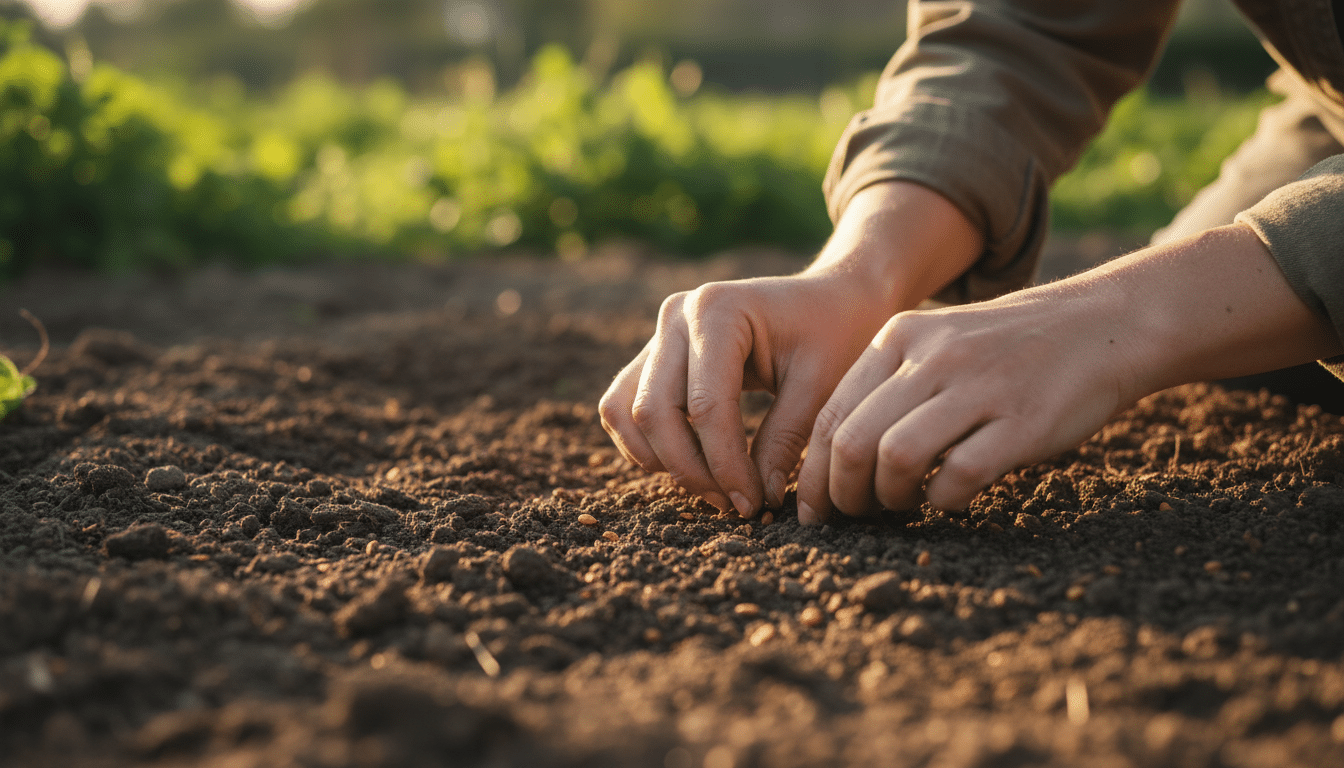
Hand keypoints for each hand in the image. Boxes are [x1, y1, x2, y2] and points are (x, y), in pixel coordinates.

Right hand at [600, 270, 895, 515]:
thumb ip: (785, 440)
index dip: (724, 464)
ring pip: (626, 412)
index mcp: (719, 310)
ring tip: (712, 488)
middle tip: (733, 504)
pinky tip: (692, 466)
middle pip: (654, 411)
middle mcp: (677, 315)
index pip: (705, 405)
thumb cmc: (833, 335)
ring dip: (660, 461)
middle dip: (690, 470)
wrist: (829, 300)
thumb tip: (756, 500)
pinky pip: (623, 407)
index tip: (752, 503)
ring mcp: (660, 333)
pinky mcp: (654, 355)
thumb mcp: (822, 385)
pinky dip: (645, 445)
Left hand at [796, 224, 1343, 522]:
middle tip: (850, 518)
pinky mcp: (1022, 420)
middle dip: (840, 493)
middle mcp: (933, 357)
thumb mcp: (938, 344)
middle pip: (854, 440)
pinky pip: (959, 475)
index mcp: (901, 337)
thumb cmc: (1007, 350)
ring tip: (898, 508)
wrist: (1104, 325)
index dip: (813, 471)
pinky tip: (946, 503)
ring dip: (887, 498)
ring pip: (896, 457)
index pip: (833, 413)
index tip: (812, 508)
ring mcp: (978, 386)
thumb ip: (889, 387)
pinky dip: (942, 501)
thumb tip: (834, 461)